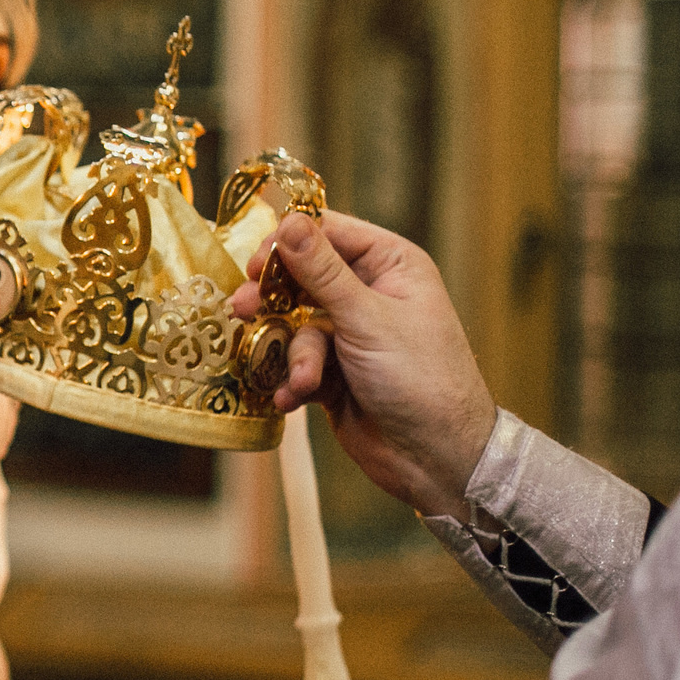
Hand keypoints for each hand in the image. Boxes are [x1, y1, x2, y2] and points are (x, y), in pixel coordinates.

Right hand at [231, 211, 496, 517]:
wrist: (436, 458)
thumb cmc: (420, 378)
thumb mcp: (367, 318)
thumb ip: (322, 271)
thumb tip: (288, 221)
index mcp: (390, 265)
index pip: (328, 233)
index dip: (288, 243)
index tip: (254, 263)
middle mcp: (368, 293)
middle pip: (301, 279)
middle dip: (274, 301)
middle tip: (243, 309)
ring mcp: (349, 334)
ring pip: (294, 325)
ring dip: (291, 354)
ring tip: (299, 379)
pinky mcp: (332, 372)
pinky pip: (296, 362)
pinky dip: (293, 380)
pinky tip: (295, 398)